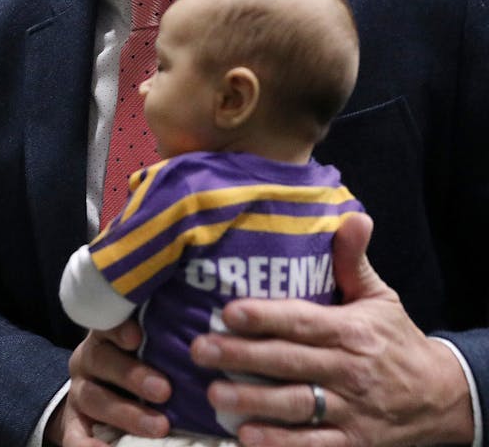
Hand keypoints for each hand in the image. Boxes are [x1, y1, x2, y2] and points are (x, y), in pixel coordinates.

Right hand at [50, 318, 170, 446]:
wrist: (102, 398)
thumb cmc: (141, 367)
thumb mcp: (148, 351)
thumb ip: (165, 347)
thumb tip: (205, 344)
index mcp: (106, 337)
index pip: (108, 325)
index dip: (119, 329)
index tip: (138, 336)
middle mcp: (89, 361)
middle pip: (102, 360)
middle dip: (133, 376)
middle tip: (164, 390)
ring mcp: (80, 392)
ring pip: (93, 398)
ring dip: (127, 414)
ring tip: (159, 427)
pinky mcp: (73, 423)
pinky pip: (75, 436)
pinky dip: (89, 446)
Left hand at [191, 213, 473, 446]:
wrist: (441, 398)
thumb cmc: (395, 342)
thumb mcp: (380, 299)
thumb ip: (354, 262)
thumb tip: (352, 216)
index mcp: (350, 331)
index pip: (303, 321)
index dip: (265, 317)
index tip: (228, 312)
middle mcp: (349, 370)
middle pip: (290, 362)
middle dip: (242, 357)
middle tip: (199, 350)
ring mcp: (351, 410)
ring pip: (297, 405)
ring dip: (254, 402)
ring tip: (213, 395)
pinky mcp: (353, 442)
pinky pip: (314, 445)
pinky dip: (282, 444)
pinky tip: (248, 437)